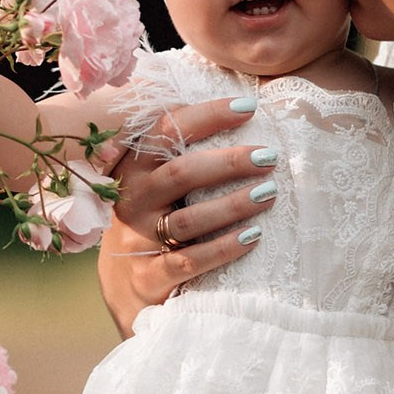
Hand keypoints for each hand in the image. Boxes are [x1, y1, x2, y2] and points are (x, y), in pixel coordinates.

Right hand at [97, 99, 275, 327]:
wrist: (124, 285)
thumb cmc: (153, 220)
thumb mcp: (153, 183)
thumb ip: (177, 152)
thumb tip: (235, 110)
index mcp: (133, 168)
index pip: (165, 130)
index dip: (207, 116)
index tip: (248, 108)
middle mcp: (133, 200)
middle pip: (181, 173)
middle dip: (229, 163)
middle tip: (268, 157)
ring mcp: (138, 239)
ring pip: (188, 220)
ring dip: (233, 205)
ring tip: (269, 193)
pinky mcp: (149, 276)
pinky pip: (189, 261)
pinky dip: (223, 248)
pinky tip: (253, 236)